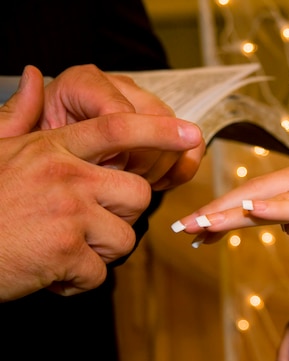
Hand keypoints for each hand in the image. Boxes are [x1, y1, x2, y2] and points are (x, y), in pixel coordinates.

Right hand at [0, 75, 202, 301]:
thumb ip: (20, 115)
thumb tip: (34, 76)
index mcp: (53, 148)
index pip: (117, 129)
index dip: (160, 130)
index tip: (192, 133)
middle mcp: (65, 175)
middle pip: (138, 195)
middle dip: (122, 216)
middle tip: (85, 226)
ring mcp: (66, 212)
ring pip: (125, 237)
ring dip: (99, 253)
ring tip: (62, 248)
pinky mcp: (63, 251)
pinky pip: (99, 273)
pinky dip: (78, 281)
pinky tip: (50, 272)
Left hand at [27, 64, 204, 189]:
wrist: (58, 173)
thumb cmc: (36, 159)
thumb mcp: (16, 141)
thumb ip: (20, 114)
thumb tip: (32, 76)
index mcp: (83, 82)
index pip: (118, 115)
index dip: (119, 154)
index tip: (105, 170)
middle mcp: (119, 87)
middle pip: (154, 121)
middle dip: (142, 162)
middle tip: (117, 184)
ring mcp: (146, 107)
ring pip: (176, 135)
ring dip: (160, 168)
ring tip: (134, 185)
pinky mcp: (165, 130)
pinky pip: (189, 147)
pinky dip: (183, 168)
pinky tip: (161, 183)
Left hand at [172, 158, 288, 271]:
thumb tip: (274, 219)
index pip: (259, 191)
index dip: (225, 208)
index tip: (196, 228)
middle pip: (258, 189)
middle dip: (218, 210)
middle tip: (184, 228)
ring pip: (272, 197)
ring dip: (233, 212)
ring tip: (200, 226)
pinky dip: (274, 209)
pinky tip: (248, 211)